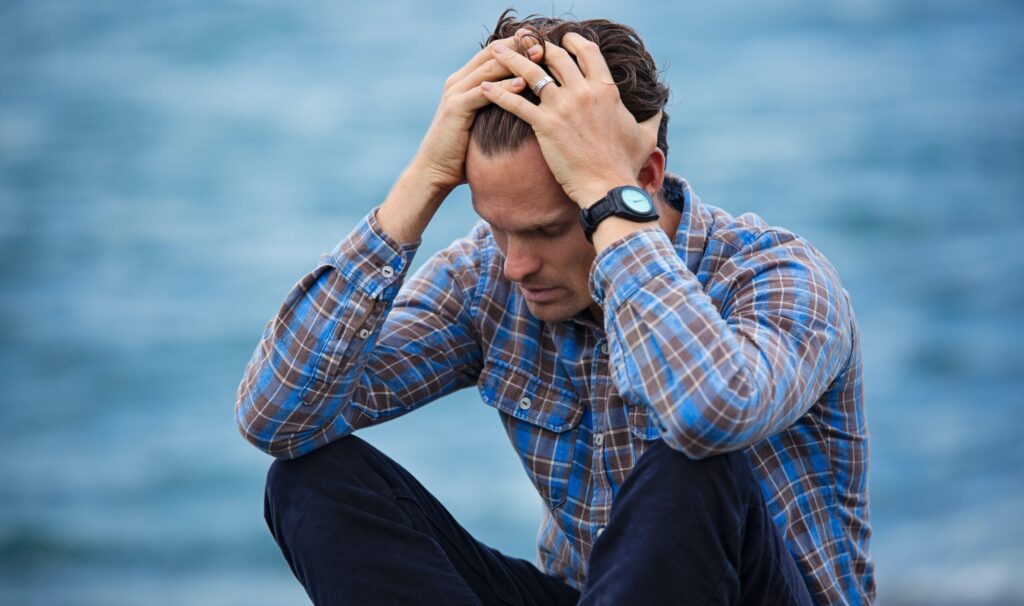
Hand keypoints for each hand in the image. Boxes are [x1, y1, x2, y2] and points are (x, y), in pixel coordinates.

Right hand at [409, 33, 541, 194]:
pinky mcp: (456, 108)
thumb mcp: (482, 122)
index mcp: (465, 80)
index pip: (494, 52)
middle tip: (544, 43)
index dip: (518, 45)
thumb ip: (497, 107)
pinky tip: (523, 84)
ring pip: (489, 68)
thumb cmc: (463, 151)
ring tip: (539, 57)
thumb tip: (526, 105)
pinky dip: (504, 87)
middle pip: (492, 53)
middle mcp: (458, 81)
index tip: (543, 43)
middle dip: (519, 47)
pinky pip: (483, 92)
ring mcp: (455, 93)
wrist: (435, 170)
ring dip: (516, 62)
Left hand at [481, 32, 661, 207]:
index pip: (586, 52)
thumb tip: (660, 106)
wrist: (608, 187)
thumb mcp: (645, 136)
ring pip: (531, 73)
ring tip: (494, 51)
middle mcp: (583, 92)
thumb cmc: (626, 164)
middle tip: (522, 42)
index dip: (571, 41)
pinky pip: (515, 103)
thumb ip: (652, 117)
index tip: (560, 39)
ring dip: (510, 59)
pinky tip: (483, 89)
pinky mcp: (545, 125)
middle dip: (537, 46)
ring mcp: (563, 107)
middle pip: (555, 56)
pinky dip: (497, 94)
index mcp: (606, 89)